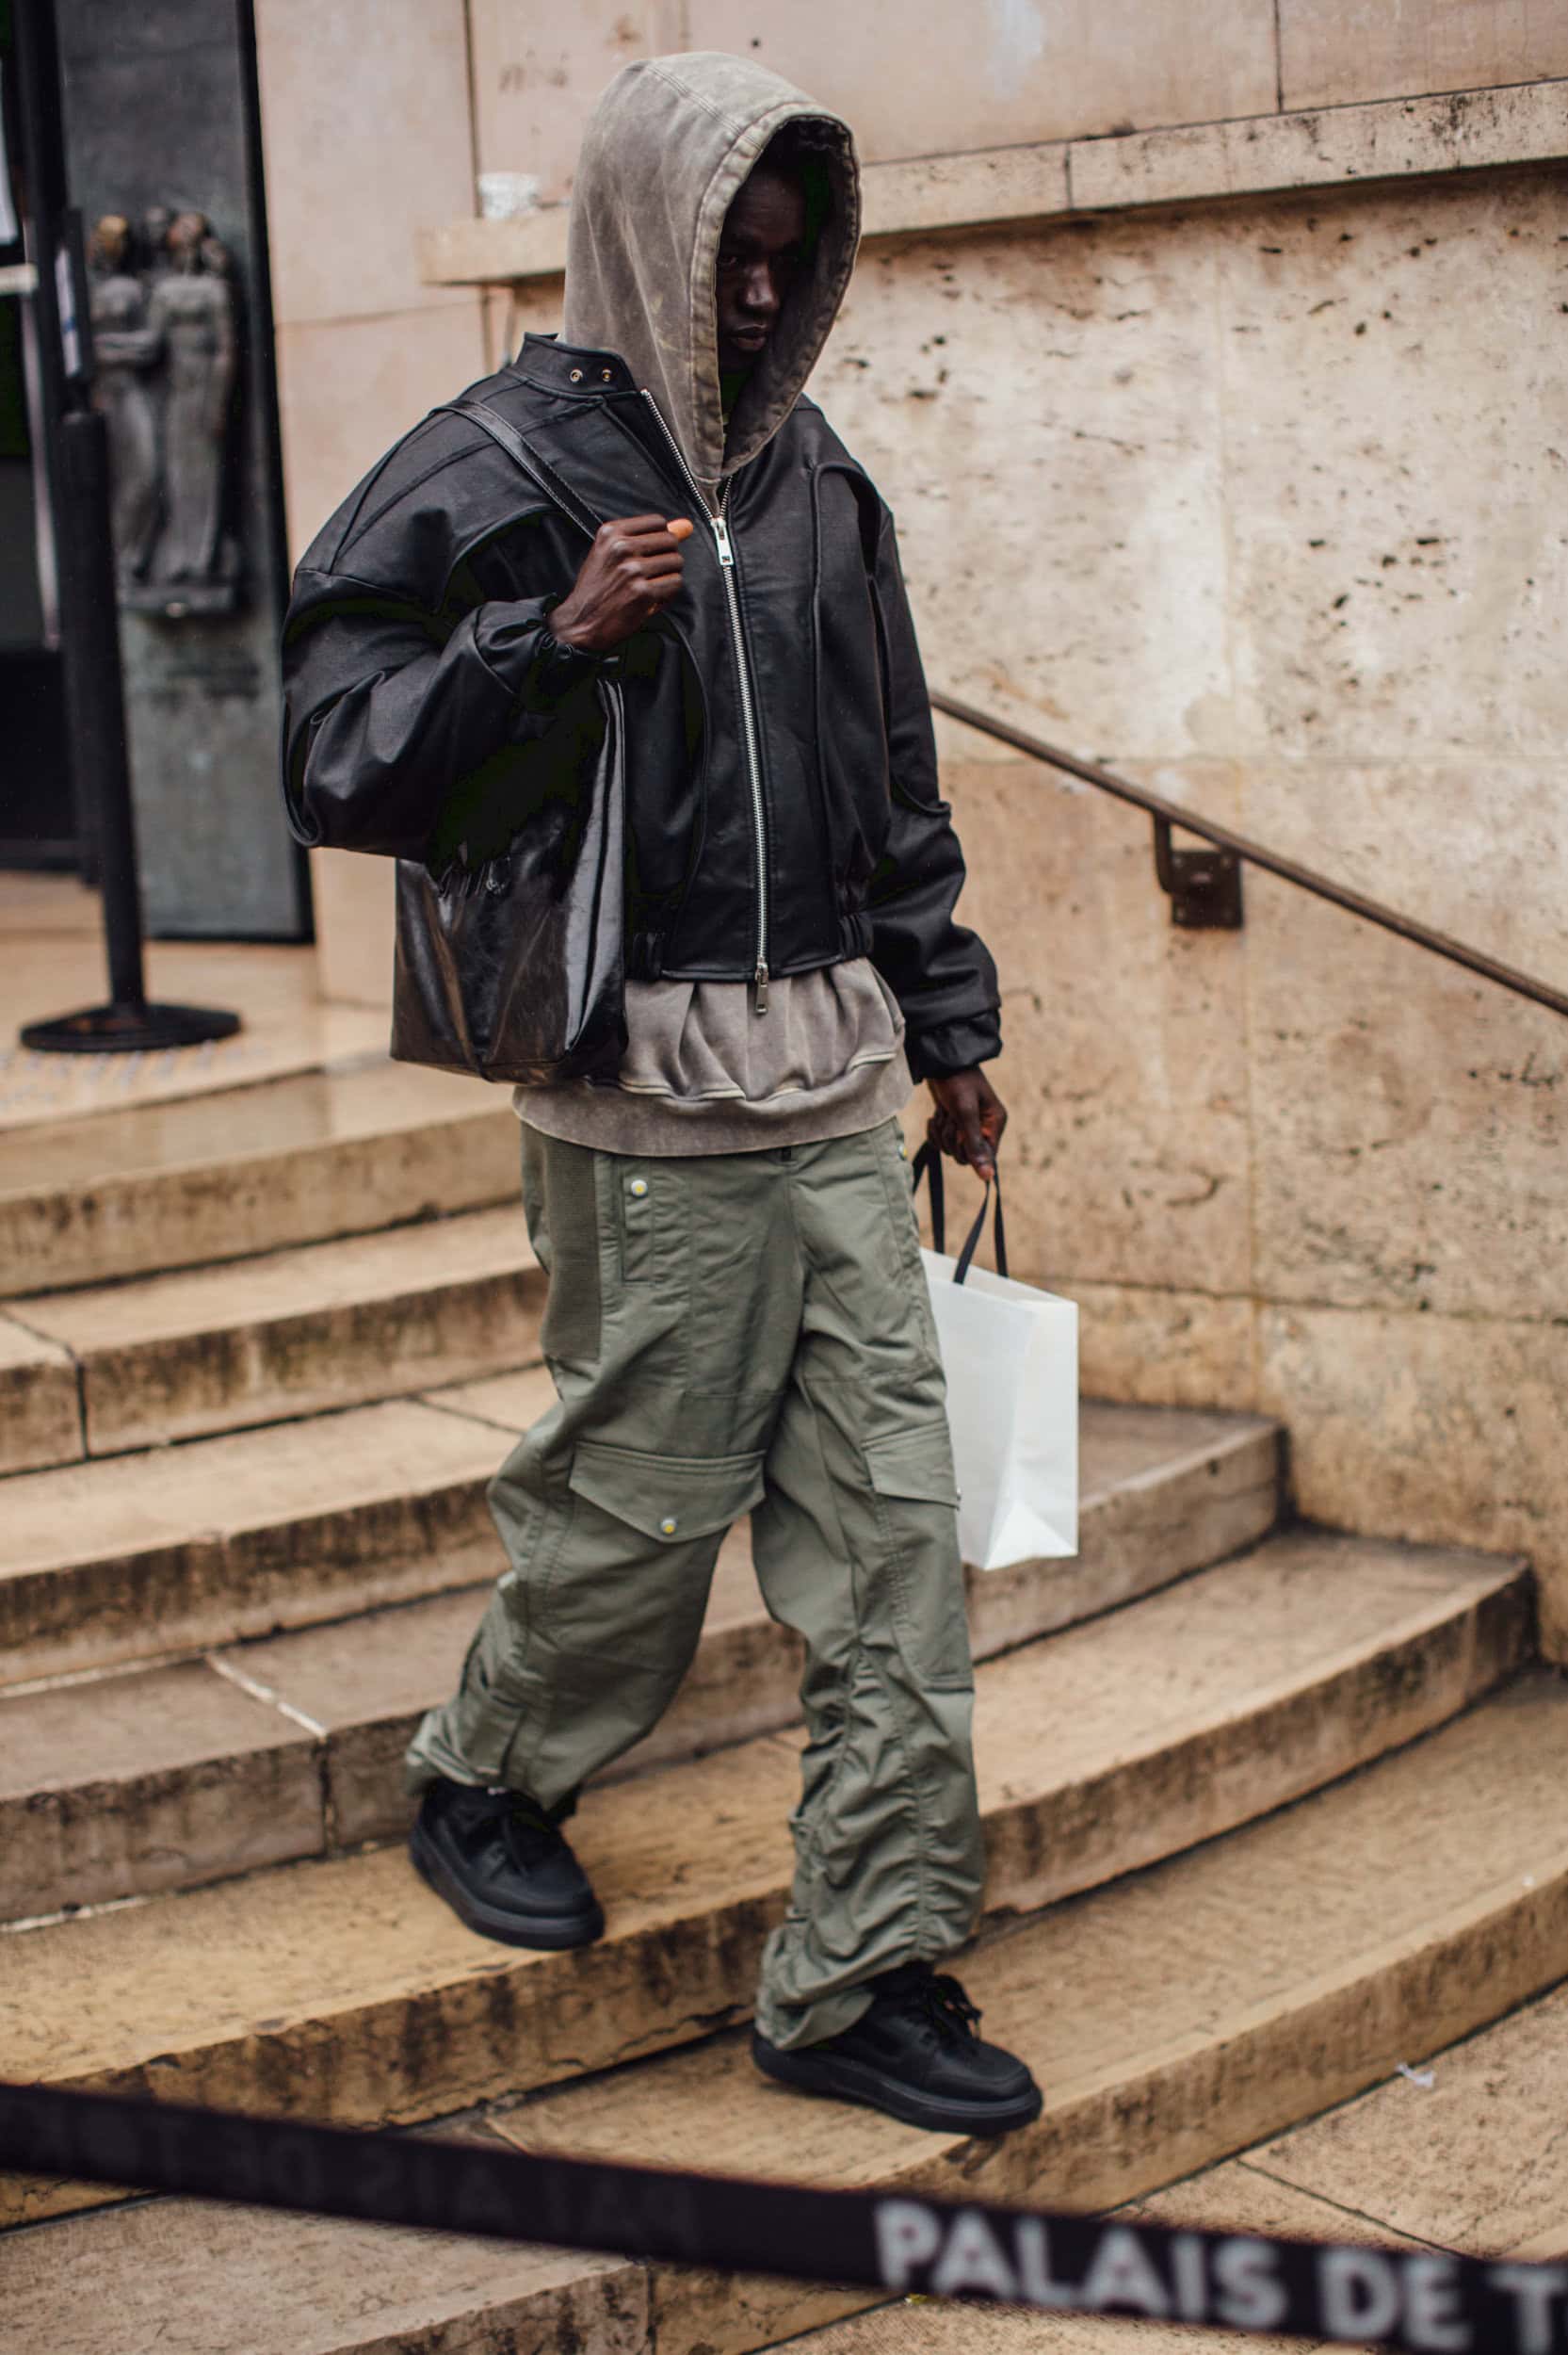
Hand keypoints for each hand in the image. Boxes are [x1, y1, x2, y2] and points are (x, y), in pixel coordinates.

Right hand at [548, 515, 693, 652]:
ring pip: (676, 562)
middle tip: (651, 573)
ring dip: (669, 576)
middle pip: (670, 541)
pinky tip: (653, 598)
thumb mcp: (611, 553)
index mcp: (611, 533)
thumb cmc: (596, 588)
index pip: (657, 522)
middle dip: (667, 558)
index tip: (651, 552)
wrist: (580, 621)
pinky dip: (668, 594)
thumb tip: (685, 525)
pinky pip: (675, 583)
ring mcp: (632, 569)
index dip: (660, 538)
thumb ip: (648, 537)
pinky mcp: (642, 592)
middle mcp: (621, 547)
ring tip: (651, 585)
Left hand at [926, 1067, 1006, 1182]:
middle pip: (965, 1155)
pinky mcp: (951, 1123)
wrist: (939, 1062)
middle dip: (952, 1139)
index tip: (960, 1135)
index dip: (970, 1151)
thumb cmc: (957, 1083)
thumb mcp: (965, 1114)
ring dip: (942, 1132)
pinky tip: (934, 1115)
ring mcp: (966, 1126)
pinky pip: (940, 1141)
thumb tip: (988, 1177)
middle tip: (950, 1118)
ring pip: (950, 1148)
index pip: (986, 1156)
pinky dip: (934, 1130)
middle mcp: (984, 1127)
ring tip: (942, 1112)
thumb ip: (974, 1146)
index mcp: (995, 1124)